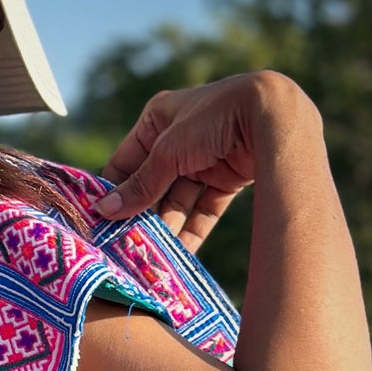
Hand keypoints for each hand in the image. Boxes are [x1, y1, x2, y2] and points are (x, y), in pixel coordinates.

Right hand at [97, 72, 313, 250]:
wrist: (272, 116)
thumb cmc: (211, 120)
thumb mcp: (167, 152)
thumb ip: (139, 186)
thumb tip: (103, 211)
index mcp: (158, 120)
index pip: (126, 162)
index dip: (113, 190)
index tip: (98, 220)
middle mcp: (179, 140)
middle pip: (152, 184)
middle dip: (139, 214)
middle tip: (122, 244)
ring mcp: (204, 160)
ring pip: (178, 200)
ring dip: (164, 226)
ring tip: (148, 254)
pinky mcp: (228, 178)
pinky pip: (204, 209)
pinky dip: (192, 230)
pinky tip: (177, 253)